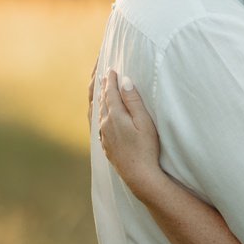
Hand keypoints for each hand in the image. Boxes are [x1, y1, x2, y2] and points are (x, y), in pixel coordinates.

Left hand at [98, 69, 165, 195]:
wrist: (138, 174)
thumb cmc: (146, 147)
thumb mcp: (144, 122)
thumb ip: (133, 101)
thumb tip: (124, 81)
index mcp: (115, 115)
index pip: (110, 92)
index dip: (110, 79)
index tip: (111, 68)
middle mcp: (104, 123)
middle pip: (100, 99)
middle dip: (100, 84)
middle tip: (100, 71)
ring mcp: (102, 134)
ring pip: (97, 110)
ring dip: (97, 96)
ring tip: (98, 87)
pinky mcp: (104, 143)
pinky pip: (96, 121)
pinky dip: (96, 110)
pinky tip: (99, 111)